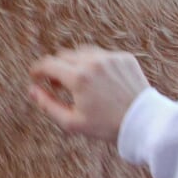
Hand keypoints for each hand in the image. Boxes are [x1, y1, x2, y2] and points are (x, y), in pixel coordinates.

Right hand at [28, 46, 150, 142]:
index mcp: (78, 78)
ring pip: (81, 52)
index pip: (47, 64)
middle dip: (56, 68)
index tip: (34, 76)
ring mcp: (110, 58)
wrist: (145, 123)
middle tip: (58, 85)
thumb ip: (47, 105)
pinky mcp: (124, 58)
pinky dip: (95, 64)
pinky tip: (100, 81)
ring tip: (79, 82)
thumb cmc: (106, 126)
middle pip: (63, 56)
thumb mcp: (72, 122)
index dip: (37, 70)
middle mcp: (93, 62)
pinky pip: (101, 55)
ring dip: (75, 64)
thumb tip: (31, 90)